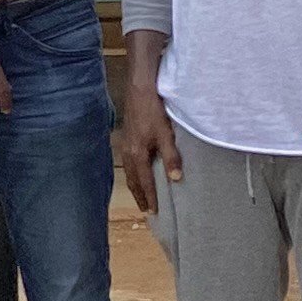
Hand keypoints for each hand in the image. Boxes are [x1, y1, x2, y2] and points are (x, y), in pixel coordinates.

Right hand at [116, 83, 182, 217]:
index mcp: (138, 154)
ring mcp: (125, 144)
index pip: (145, 182)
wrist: (140, 88)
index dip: (150, 197)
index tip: (154, 212)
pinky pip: (127, 162)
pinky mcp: (126, 137)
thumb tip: (176, 179)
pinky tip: (136, 170)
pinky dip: (132, 172)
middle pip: (133, 180)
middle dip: (139, 195)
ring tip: (140, 195)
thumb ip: (171, 156)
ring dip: (135, 185)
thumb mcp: (166, 133)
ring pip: (129, 171)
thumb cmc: (154, 110)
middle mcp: (128, 152)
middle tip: (146, 210)